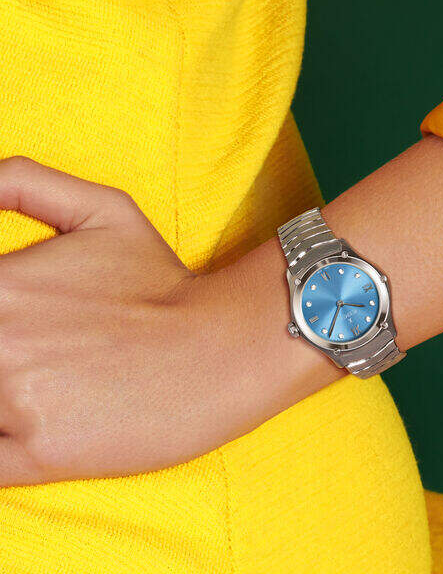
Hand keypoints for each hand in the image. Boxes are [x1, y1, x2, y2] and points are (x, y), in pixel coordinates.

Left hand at [0, 157, 209, 485]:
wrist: (221, 349)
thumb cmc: (164, 282)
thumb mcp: (105, 211)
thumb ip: (24, 183)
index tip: (13, 322)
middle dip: (0, 350)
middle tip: (30, 350)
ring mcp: (13, 407)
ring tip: (40, 383)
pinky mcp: (37, 458)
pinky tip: (29, 424)